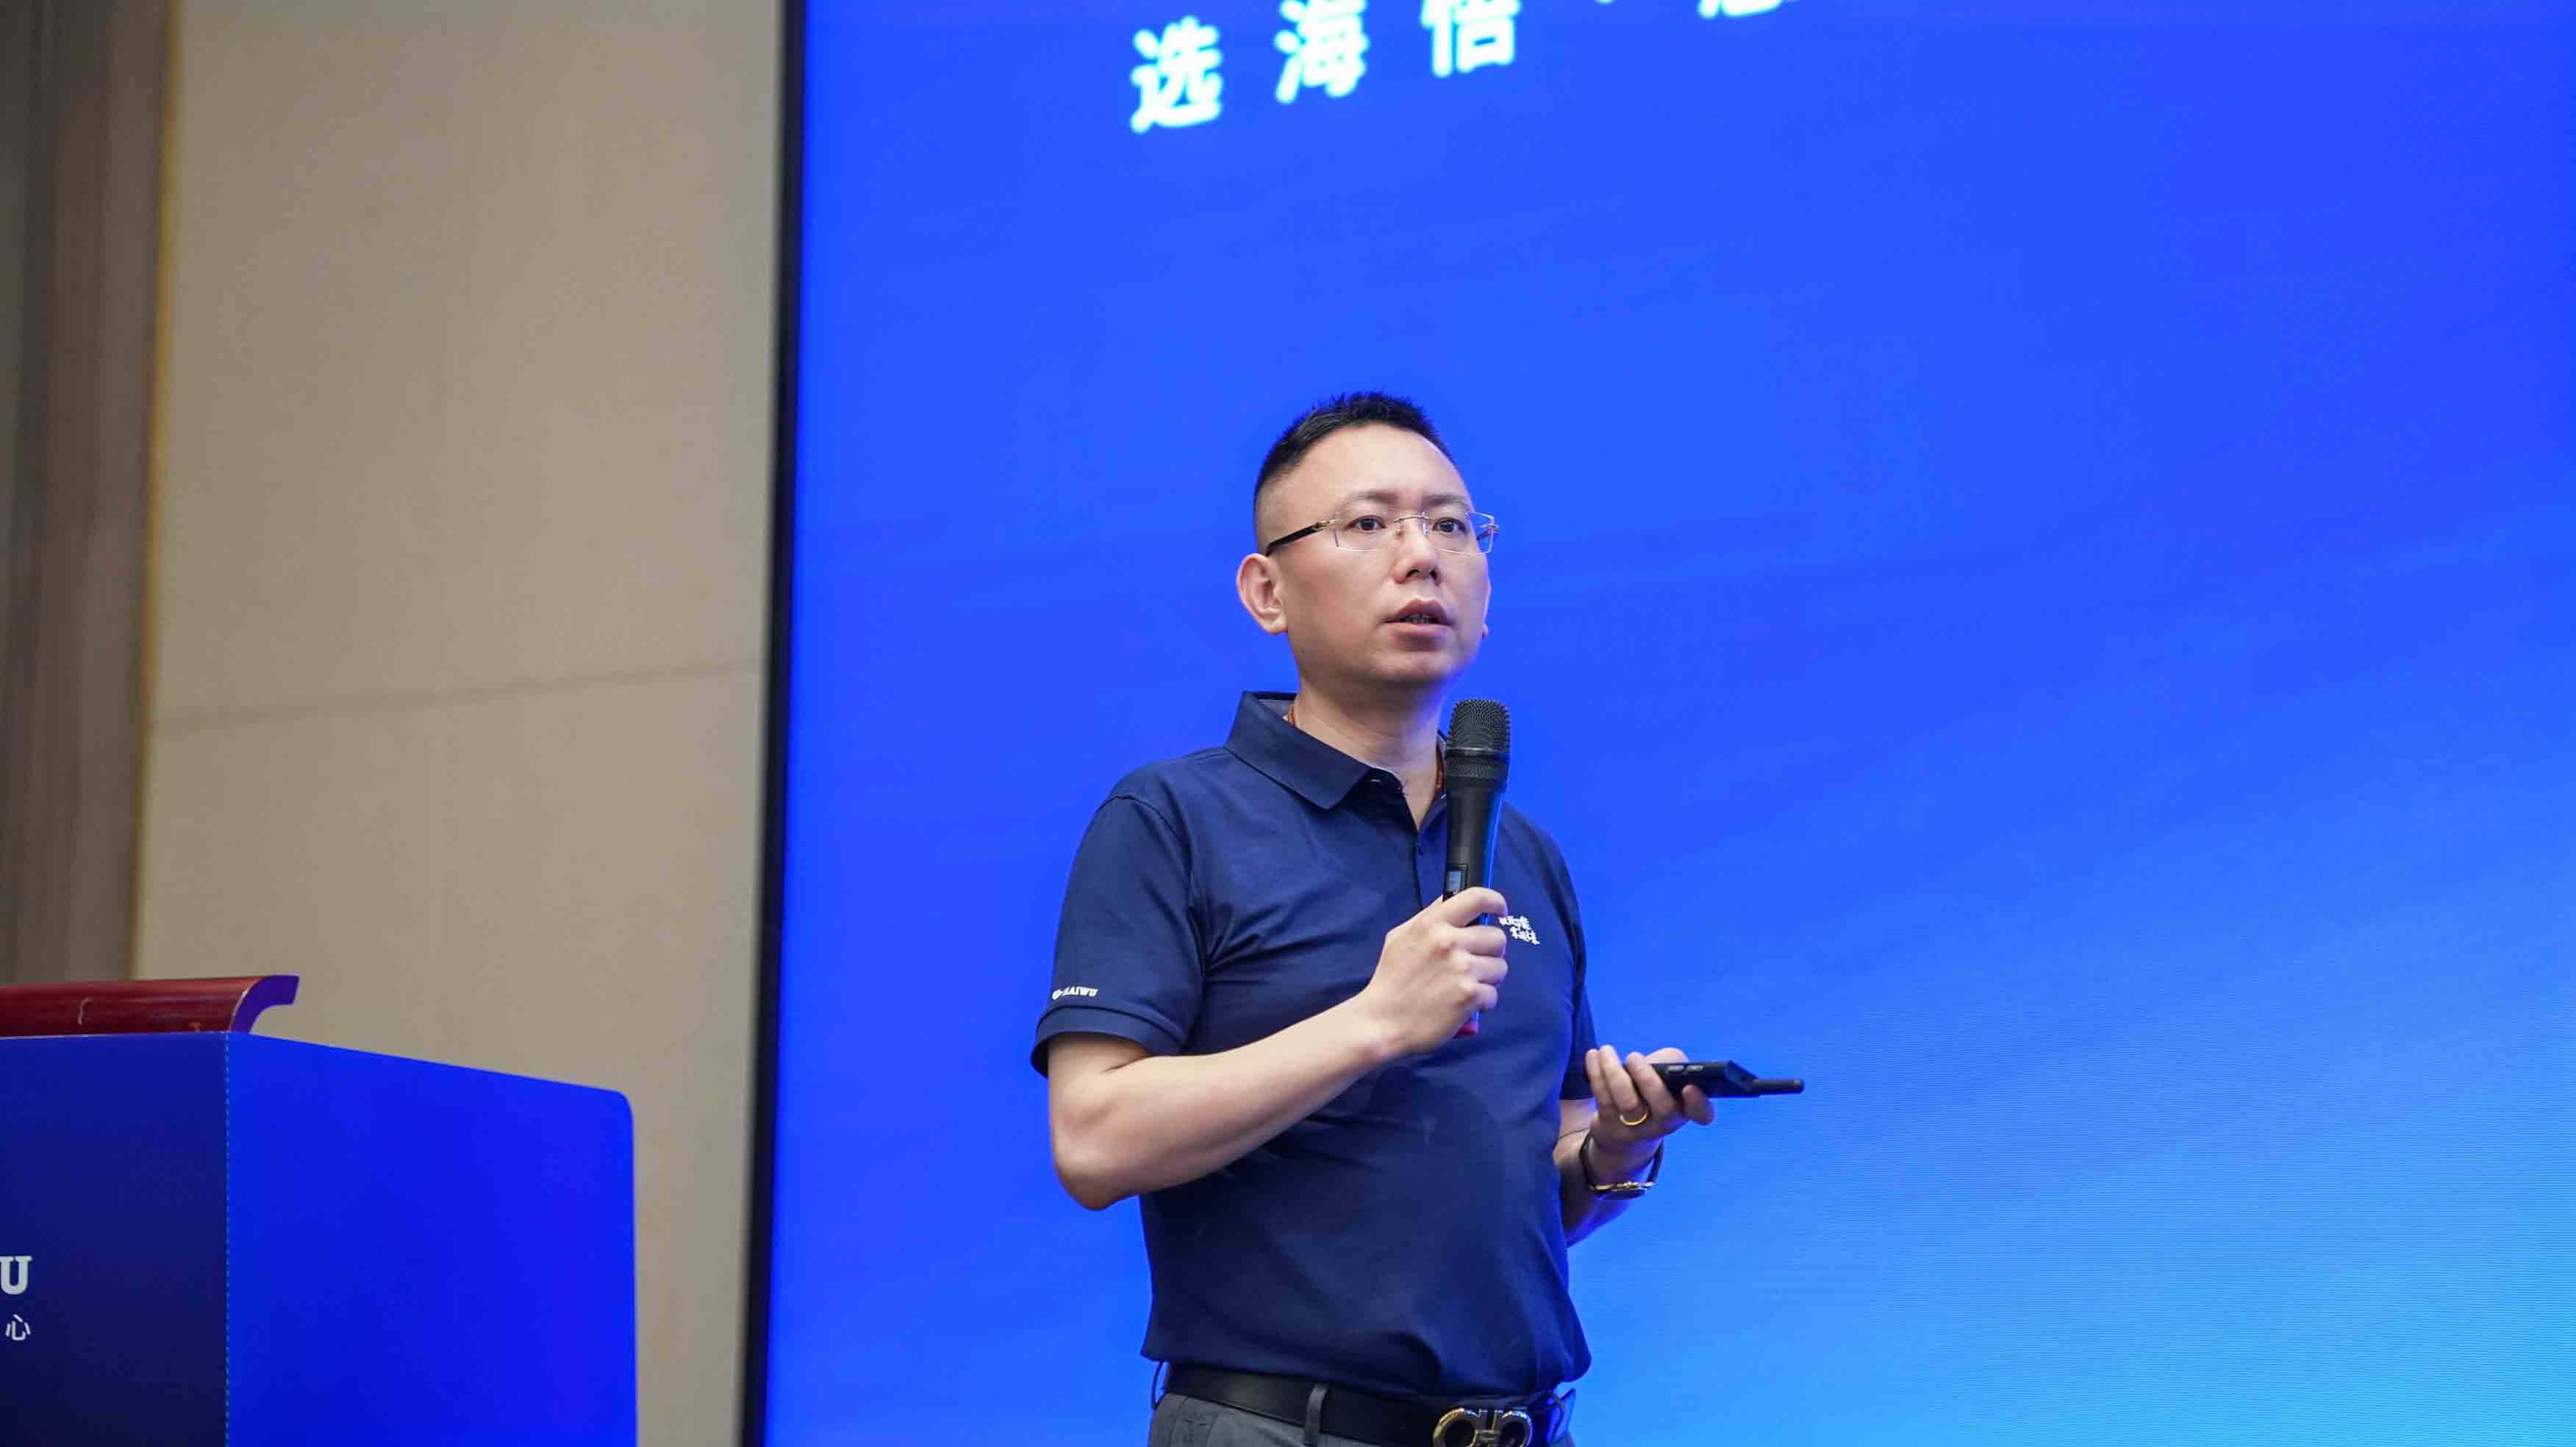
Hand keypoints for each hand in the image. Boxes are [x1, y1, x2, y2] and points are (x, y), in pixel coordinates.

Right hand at [1354, 887, 1508, 1057]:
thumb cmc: (1391, 980)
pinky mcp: (1469, 996)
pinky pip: (1493, 995)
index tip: (1500, 912)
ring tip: (1464, 987)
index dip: (1496, 902)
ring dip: (1487, 979)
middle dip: (1490, 952)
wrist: (1382, 1022)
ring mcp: (1461, 969)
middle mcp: (1448, 942)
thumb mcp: (1401, 937)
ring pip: (1500, 967)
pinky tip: (1462, 1006)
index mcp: (1432, 923)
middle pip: (1497, 937)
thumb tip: (1454, 902)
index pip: (1477, 898)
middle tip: (1473, 964)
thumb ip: (1429, 918)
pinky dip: (1481, 1004)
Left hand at [1582, 1044, 1714, 1167]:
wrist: (1625, 1134)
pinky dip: (1597, 1074)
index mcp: (1685, 1109)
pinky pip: (1604, 1100)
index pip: (1703, 1114)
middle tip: (1634, 1057)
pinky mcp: (1611, 1129)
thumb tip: (1658, 1061)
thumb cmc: (1651, 1095)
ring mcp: (1638, 1130)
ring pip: (1628, 1104)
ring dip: (1614, 1072)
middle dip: (1649, 1080)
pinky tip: (1594, 1056)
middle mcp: (1665, 1124)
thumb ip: (1670, 1063)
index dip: (1699, 1103)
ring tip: (1606, 1050)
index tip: (1689, 1087)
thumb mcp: (1666, 1078)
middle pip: (1665, 1110)